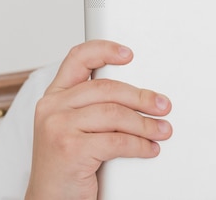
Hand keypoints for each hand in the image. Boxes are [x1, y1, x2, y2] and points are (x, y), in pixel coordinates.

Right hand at [25, 40, 171, 199]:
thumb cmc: (67, 164)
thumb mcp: (73, 127)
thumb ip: (94, 105)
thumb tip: (141, 95)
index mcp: (54, 96)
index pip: (78, 58)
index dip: (105, 50)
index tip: (130, 54)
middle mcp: (52, 107)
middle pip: (107, 88)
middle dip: (141, 97)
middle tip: (163, 106)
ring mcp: (57, 127)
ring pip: (114, 113)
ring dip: (145, 123)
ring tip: (161, 131)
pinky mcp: (69, 149)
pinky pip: (116, 140)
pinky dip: (139, 144)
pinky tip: (149, 148)